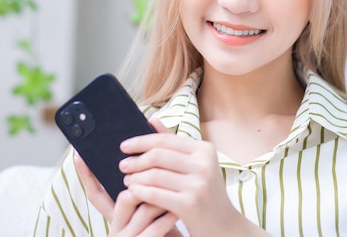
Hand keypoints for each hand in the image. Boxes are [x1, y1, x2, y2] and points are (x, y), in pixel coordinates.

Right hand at [74, 126, 182, 235]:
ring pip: (141, 210)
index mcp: (116, 215)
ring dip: (158, 198)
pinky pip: (154, 230)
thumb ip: (147, 176)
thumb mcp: (153, 200)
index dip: (86, 175)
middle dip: (140, 183)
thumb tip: (149, 129)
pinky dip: (166, 218)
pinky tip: (176, 211)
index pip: (95, 194)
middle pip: (122, 198)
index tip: (79, 155)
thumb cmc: (165, 222)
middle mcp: (117, 228)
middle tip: (151, 169)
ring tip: (173, 189)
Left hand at [119, 119, 266, 235]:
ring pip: (155, 174)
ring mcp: (199, 184)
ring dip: (136, 177)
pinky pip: (156, 194)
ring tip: (127, 180)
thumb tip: (152, 119)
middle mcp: (204, 164)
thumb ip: (174, 143)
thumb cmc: (205, 194)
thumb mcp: (195, 166)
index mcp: (205, 150)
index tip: (124, 146)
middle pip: (158, 155)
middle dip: (136, 160)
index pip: (166, 139)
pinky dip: (141, 192)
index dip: (142, 141)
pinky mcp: (191, 204)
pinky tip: (132, 192)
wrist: (224, 226)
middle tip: (122, 165)